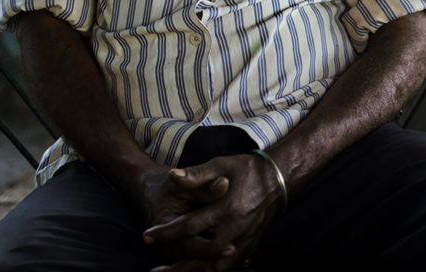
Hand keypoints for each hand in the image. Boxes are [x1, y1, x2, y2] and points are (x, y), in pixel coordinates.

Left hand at [141, 152, 284, 270]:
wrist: (278, 180)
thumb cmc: (247, 170)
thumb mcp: (222, 164)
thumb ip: (196, 174)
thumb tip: (173, 176)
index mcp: (226, 208)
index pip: (189, 226)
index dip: (166, 232)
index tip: (147, 236)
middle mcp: (236, 228)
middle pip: (202, 255)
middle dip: (177, 266)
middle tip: (155, 271)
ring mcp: (244, 240)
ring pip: (216, 266)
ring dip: (193, 270)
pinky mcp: (250, 247)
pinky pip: (228, 267)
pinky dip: (210, 270)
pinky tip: (197, 270)